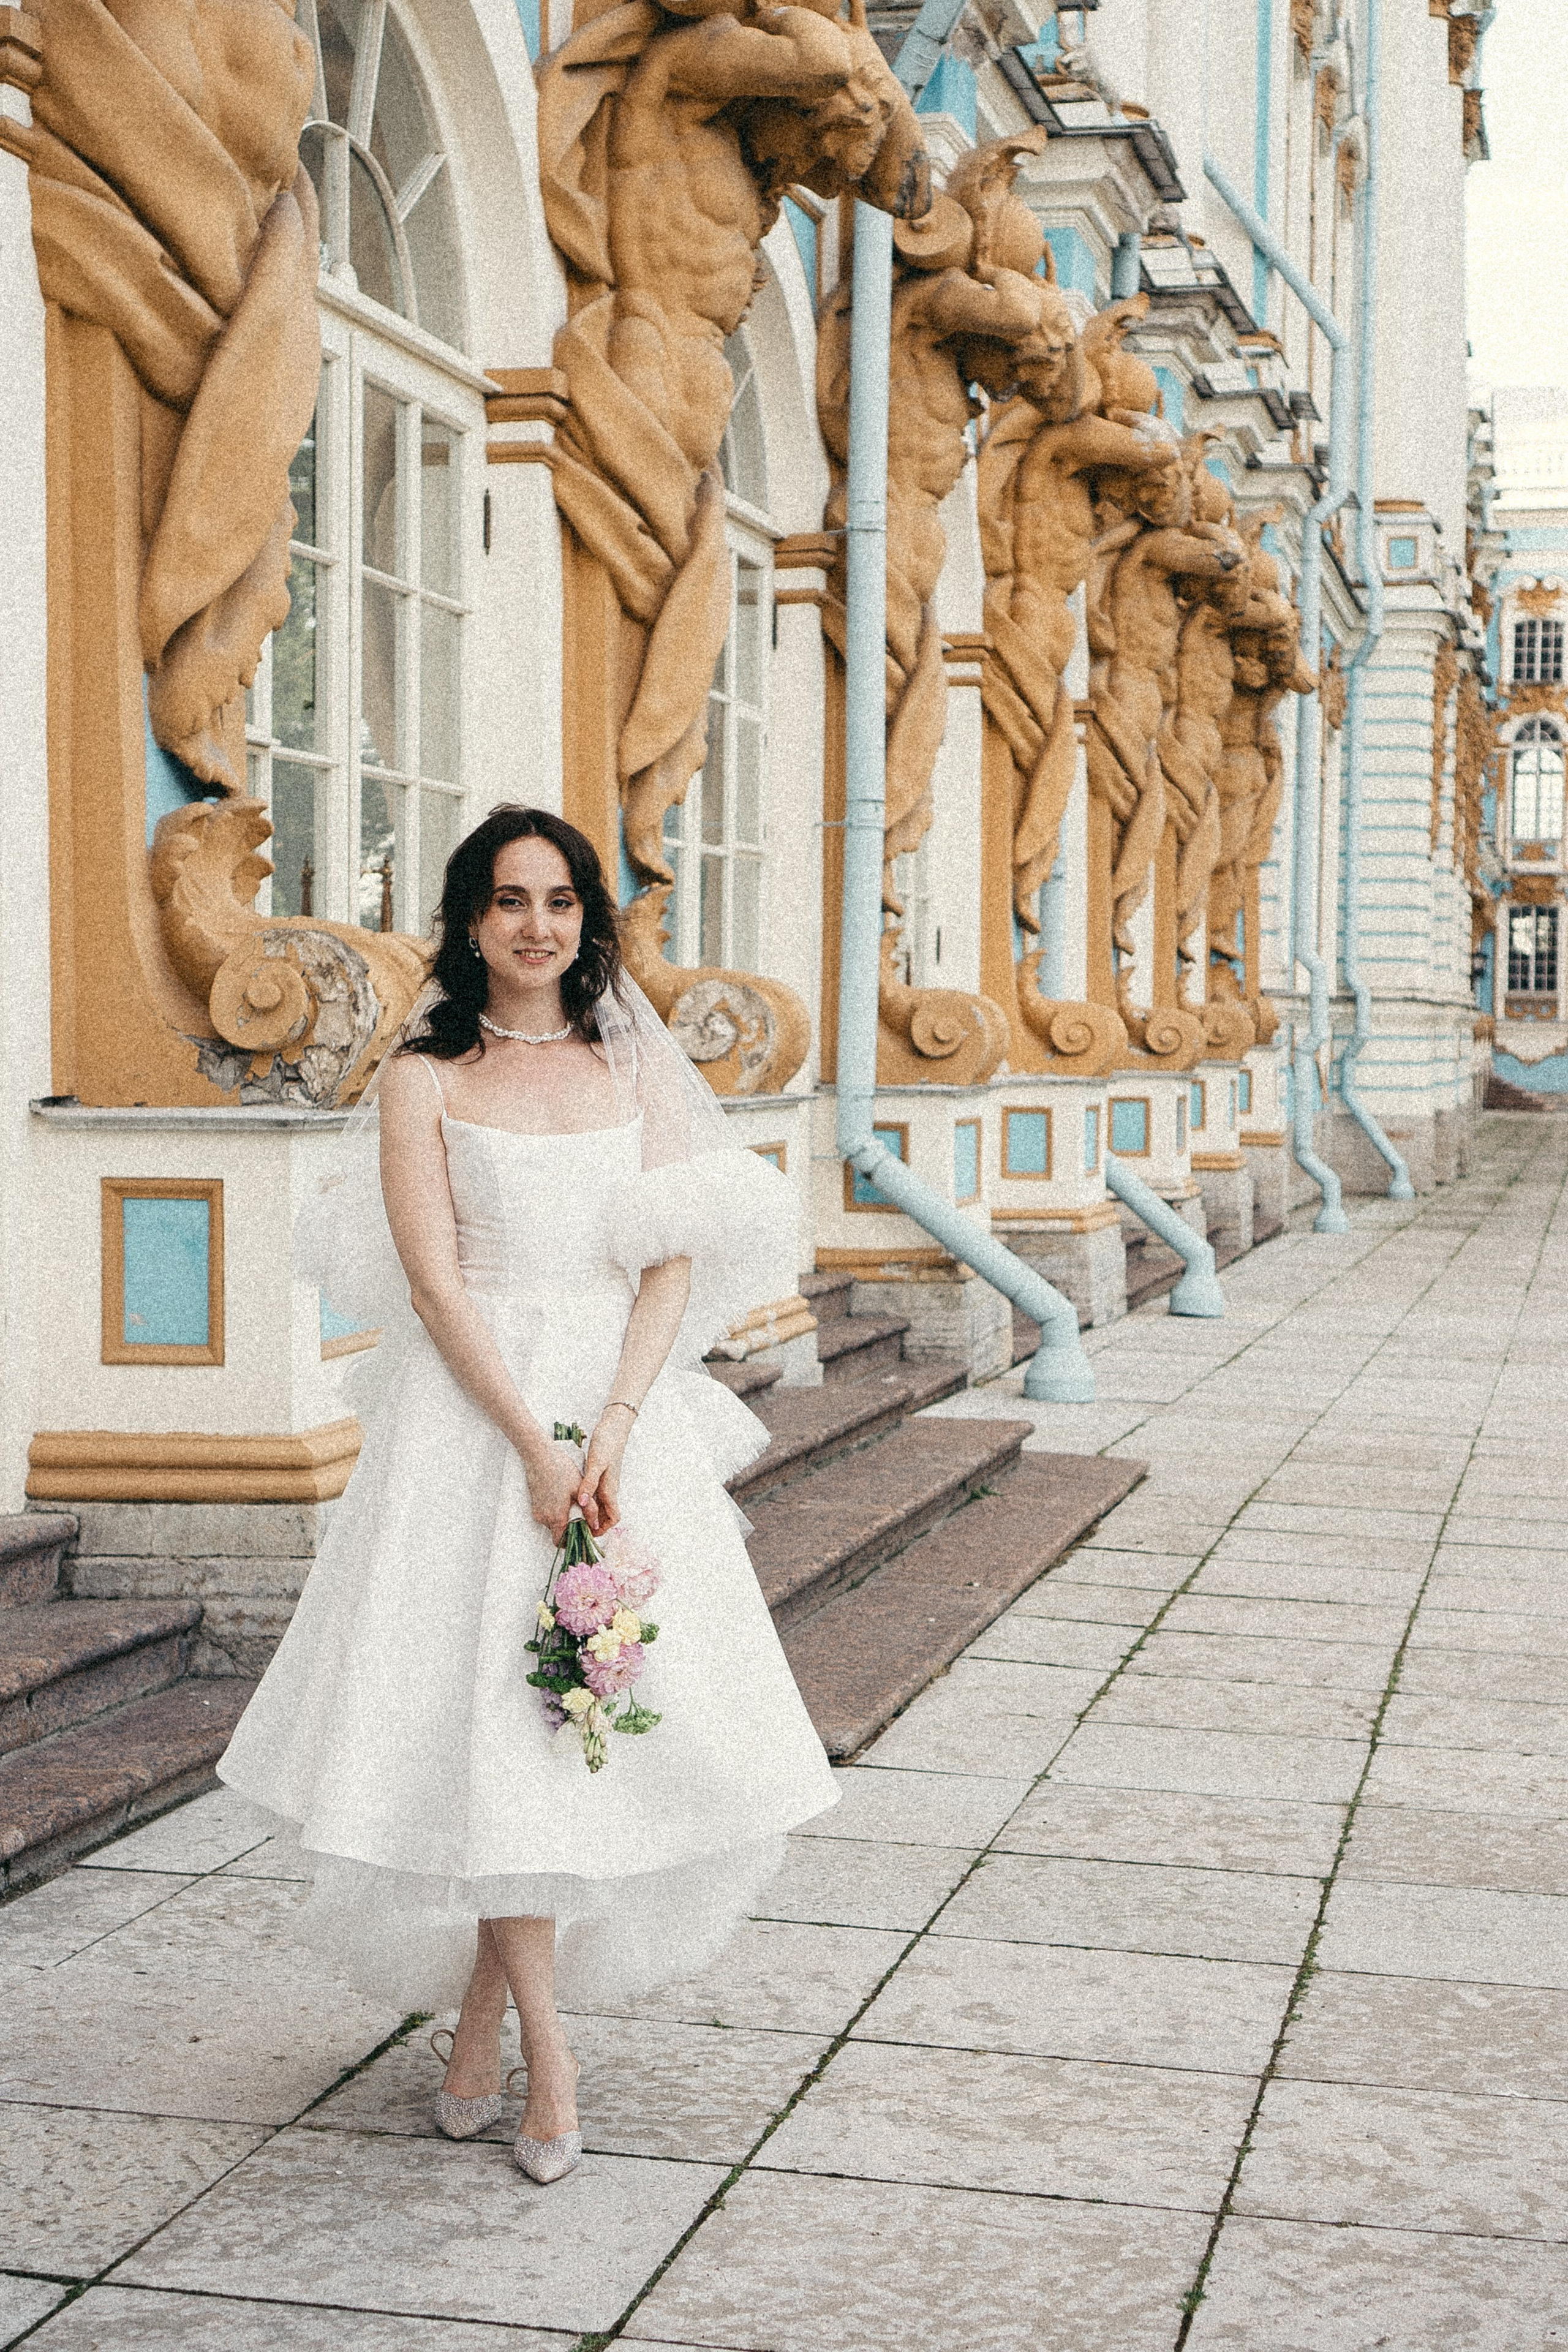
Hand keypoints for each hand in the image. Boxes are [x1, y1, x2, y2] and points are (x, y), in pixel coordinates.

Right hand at [522, 1439, 585, 1544]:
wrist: (539, 1456)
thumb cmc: (561, 1470)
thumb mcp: (579, 1489)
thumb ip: (590, 1510)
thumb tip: (595, 1526)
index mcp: (556, 1517)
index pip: (561, 1542)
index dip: (573, 1541)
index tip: (583, 1533)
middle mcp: (544, 1518)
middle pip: (558, 1533)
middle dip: (570, 1529)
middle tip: (582, 1517)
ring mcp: (537, 1511)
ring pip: (553, 1523)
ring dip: (563, 1519)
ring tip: (573, 1504)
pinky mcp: (534, 1504)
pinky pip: (547, 1514)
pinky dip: (556, 1511)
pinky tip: (563, 1497)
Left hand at [577, 1411, 630, 1534]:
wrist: (614, 1427)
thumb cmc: (607, 1444)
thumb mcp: (597, 1463)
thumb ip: (589, 1483)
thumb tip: (582, 1504)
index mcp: (611, 1489)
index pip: (613, 1518)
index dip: (603, 1529)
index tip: (588, 1534)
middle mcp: (610, 1489)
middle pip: (605, 1516)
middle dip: (594, 1525)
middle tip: (576, 1530)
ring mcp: (606, 1483)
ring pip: (600, 1506)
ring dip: (589, 1515)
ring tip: (573, 1518)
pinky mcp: (601, 1476)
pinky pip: (595, 1495)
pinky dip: (586, 1502)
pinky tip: (574, 1499)